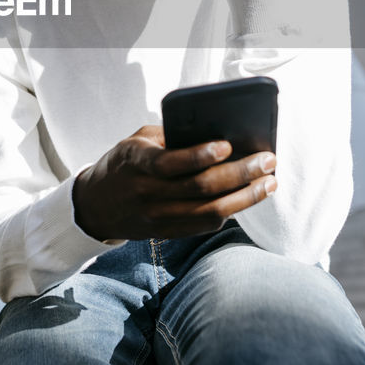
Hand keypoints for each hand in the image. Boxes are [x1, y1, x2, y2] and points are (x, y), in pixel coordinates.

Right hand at [72, 125, 276, 240]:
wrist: (95, 205)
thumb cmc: (123, 163)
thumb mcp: (136, 140)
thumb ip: (169, 137)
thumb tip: (214, 132)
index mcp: (136, 162)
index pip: (171, 162)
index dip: (201, 155)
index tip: (228, 145)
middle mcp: (146, 193)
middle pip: (201, 188)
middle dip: (240, 174)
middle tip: (267, 161)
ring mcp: (157, 217)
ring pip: (209, 211)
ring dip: (245, 198)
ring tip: (269, 182)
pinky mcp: (166, 233)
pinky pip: (204, 225)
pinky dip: (230, 212)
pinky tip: (247, 198)